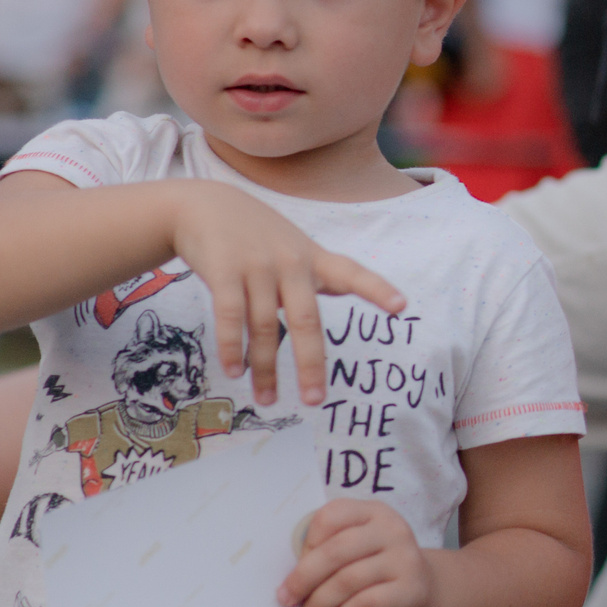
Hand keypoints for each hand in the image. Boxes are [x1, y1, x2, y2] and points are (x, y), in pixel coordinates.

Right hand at [169, 181, 403, 406]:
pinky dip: (233, 347)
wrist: (204, 205)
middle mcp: (290, 263)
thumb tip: (347, 286)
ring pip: (264, 326)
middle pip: (306, 320)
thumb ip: (319, 271)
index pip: (353, 273)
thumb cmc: (257, 232)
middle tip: (316, 399)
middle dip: (311, 363)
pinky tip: (235, 371)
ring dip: (264, 368)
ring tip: (267, 400)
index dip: (377, 290)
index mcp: (313, 258)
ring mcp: (256, 266)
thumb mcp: (295, 246)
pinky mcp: (223, 271)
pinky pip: (230, 316)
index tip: (401, 306)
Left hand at [280, 498, 437, 606]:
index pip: (332, 515)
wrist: (425, 595)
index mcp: (374, 512)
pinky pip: (366, 604)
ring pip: (348, 580)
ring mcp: (405, 559)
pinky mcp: (412, 591)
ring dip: (319, 603)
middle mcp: (393, 529)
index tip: (294, 566)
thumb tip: (289, 578)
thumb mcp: (358, 551)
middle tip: (286, 599)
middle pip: (336, 550)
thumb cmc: (378, 572)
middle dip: (304, 579)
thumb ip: (329, 551)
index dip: (306, 542)